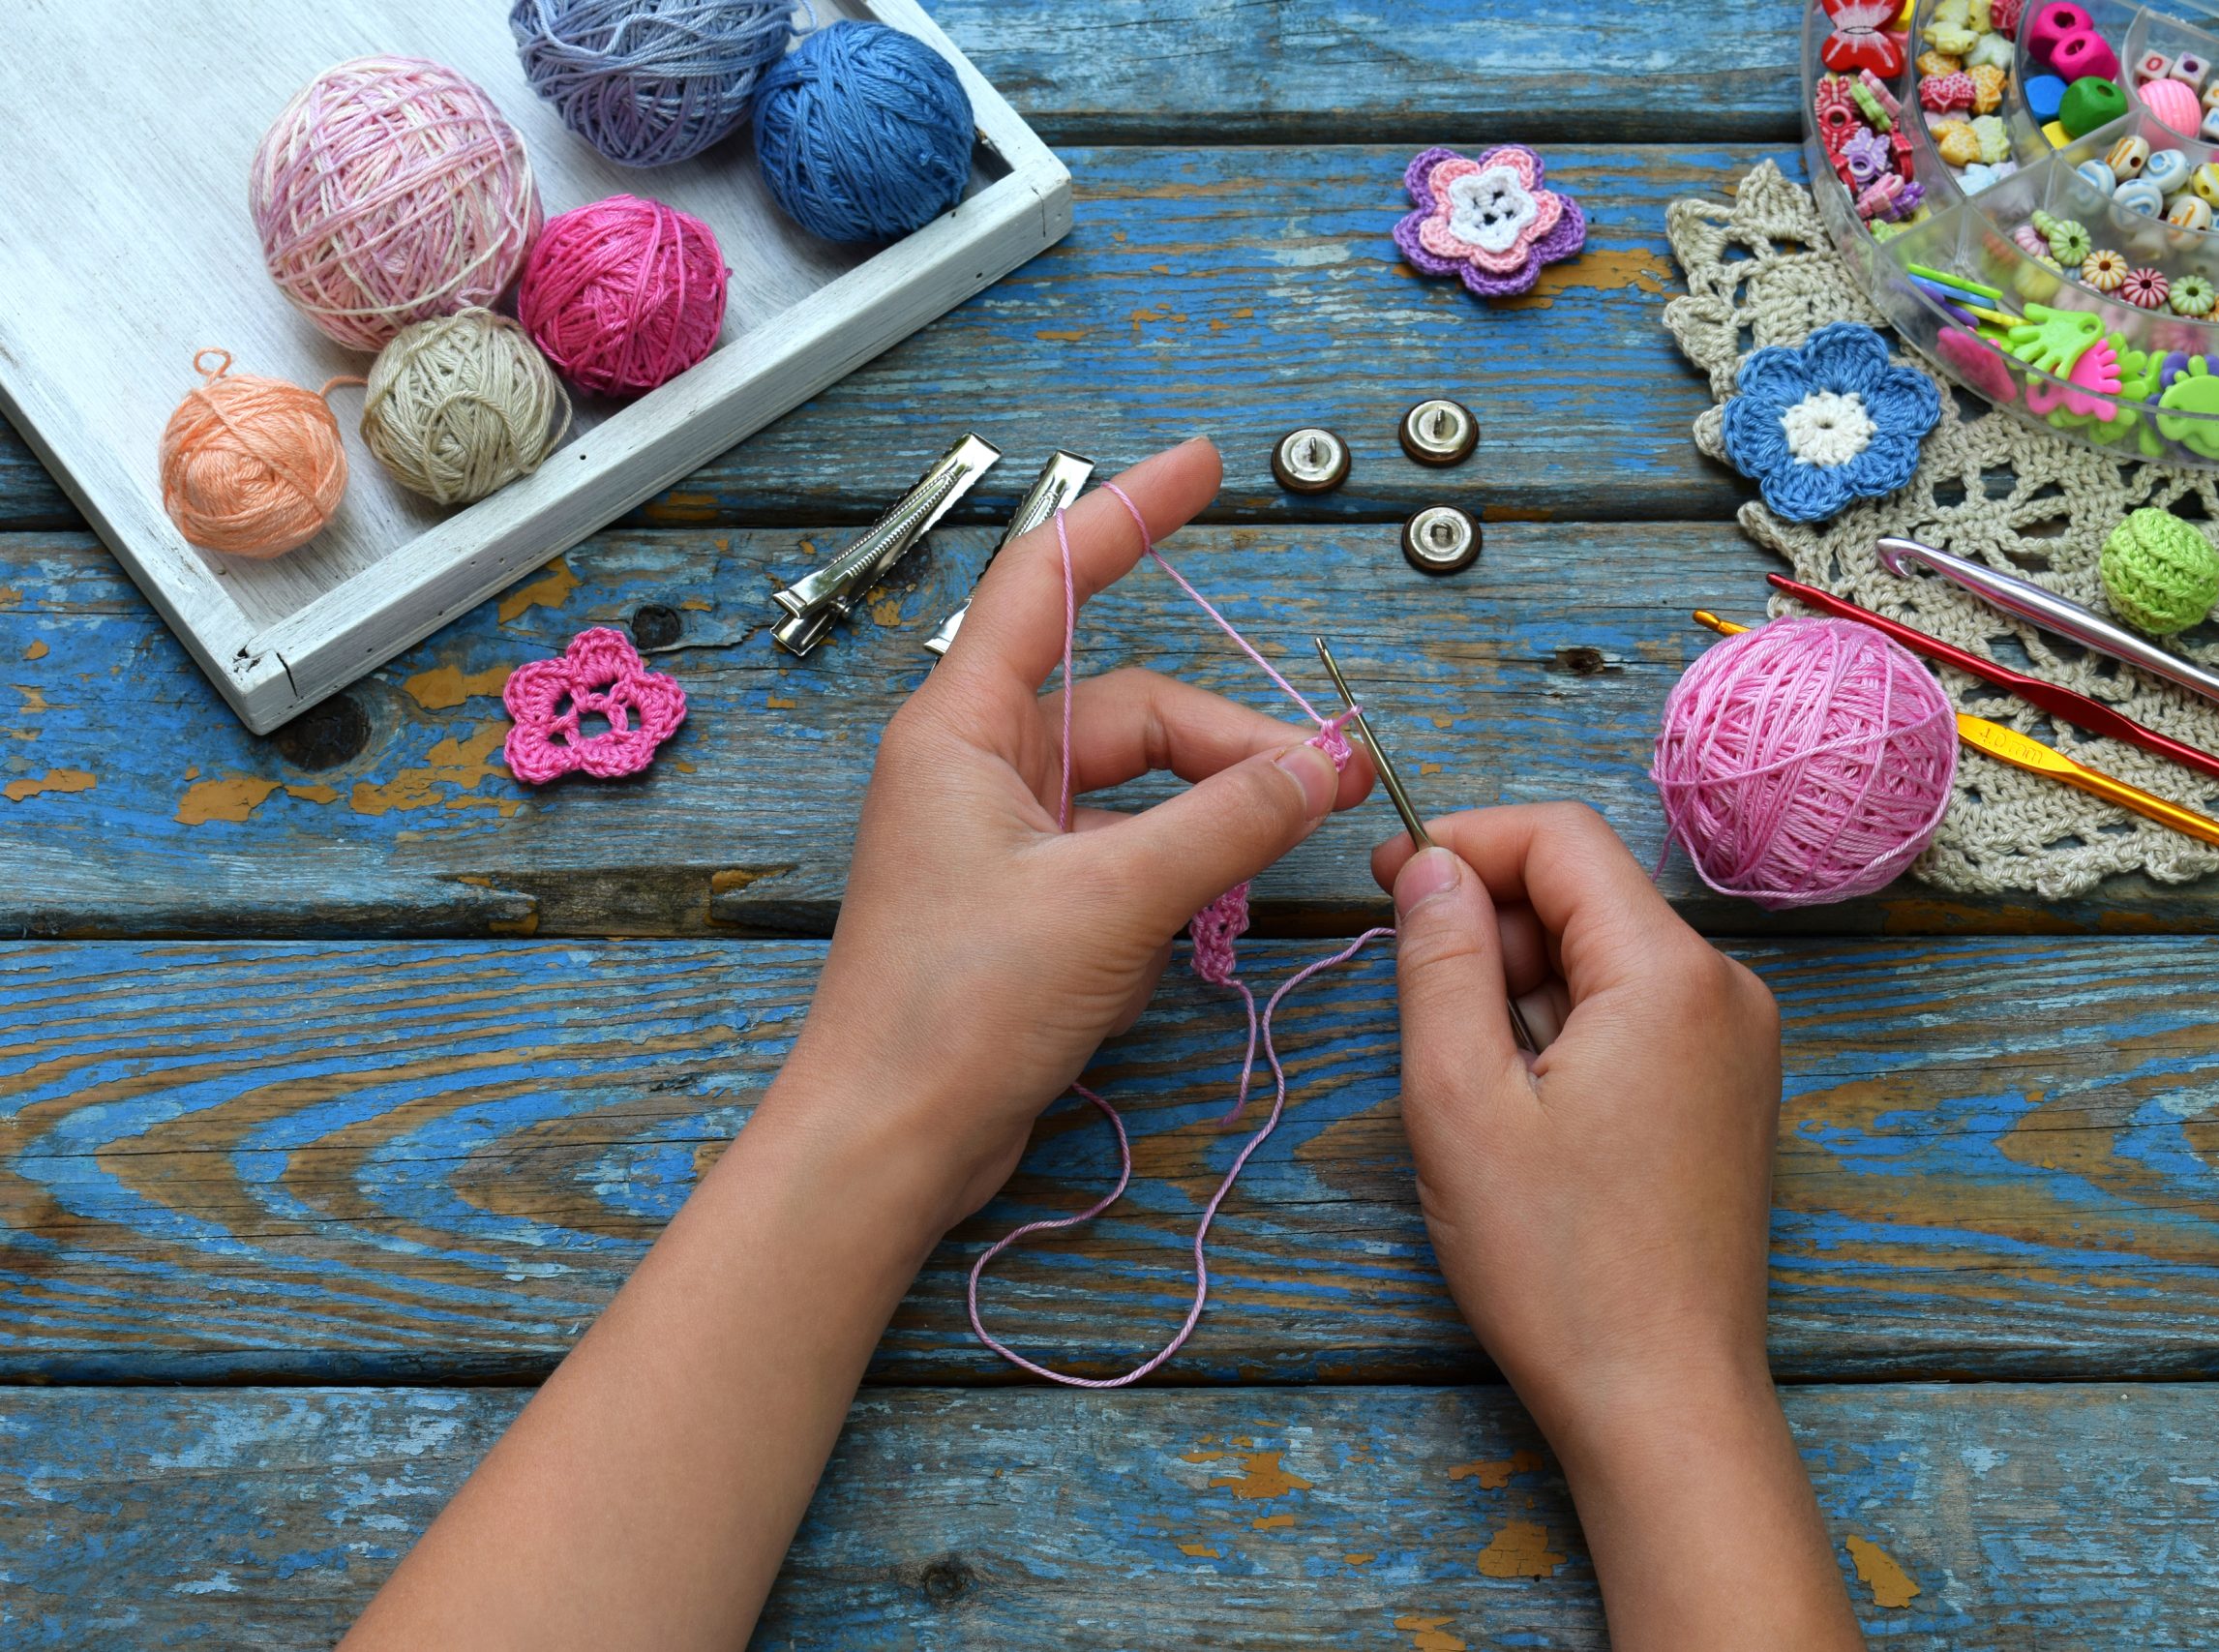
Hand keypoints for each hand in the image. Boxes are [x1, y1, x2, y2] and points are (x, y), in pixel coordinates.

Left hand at [772, 438, 1373, 1234]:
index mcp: (963, 726)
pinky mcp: (1022, 904)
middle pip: (1129, 708)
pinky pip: (1122, 853)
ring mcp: (1000, 838)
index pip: (1048, 580)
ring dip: (1209, 815)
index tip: (1202, 465)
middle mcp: (977, 766)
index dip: (1127, 514)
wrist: (889, 1142)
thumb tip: (1329, 759)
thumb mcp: (1113, 898)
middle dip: (1228, 738)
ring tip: (1277, 850)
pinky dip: (1171, 877)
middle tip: (1328, 777)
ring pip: (1136, 788)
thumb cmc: (959, 1007)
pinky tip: (1185, 933)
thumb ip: (1229, 819)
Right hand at [1373, 805, 1859, 1648]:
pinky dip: (1568, 1025)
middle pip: (1589, 891)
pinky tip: (1525, 1104)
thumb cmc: (1559, 1266)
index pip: (1560, 837)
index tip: (1382, 878)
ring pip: (1609, 954)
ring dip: (1524, 979)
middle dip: (1490, 916)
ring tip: (1469, 1074)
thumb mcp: (1461, 1101)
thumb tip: (1428, 868)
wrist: (1663, 1402)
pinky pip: (1639, 1013)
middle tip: (1412, 989)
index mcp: (1669, 973)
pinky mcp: (1732, 1094)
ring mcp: (1740, 1044)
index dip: (1461, 840)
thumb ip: (1441, 962)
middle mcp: (1727, 989)